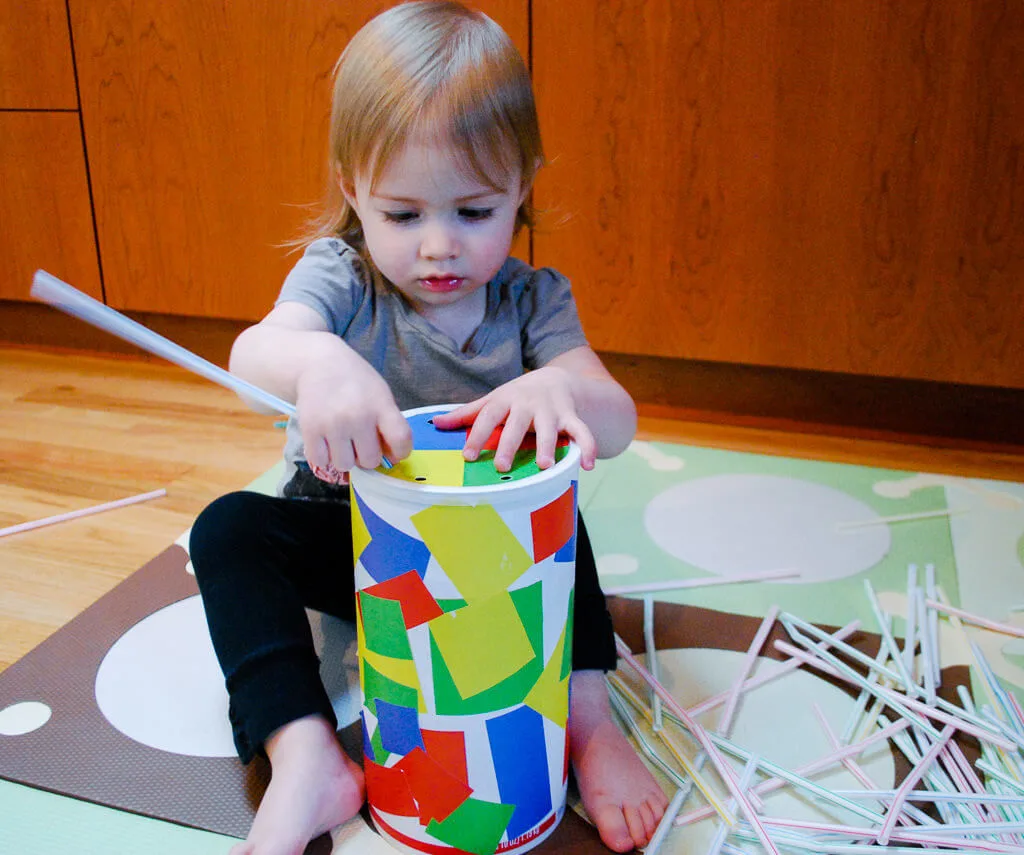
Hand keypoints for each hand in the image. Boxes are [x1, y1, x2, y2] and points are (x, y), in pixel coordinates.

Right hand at [294, 356, 411, 481]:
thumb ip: (388, 423)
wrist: (318, 363)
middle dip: (367, 456)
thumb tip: (391, 457)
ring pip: (345, 465)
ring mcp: (333, 424)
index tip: (394, 451)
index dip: (400, 452)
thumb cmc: (355, 382)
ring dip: (345, 458)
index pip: (401, 440)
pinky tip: (325, 442)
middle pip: (370, 460)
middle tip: (360, 442)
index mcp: (381, 405)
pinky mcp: (310, 429)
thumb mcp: (380, 394)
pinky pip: (320, 461)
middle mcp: (358, 416)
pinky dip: (323, 456)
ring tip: (341, 441)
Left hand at [431, 367, 596, 471]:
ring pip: (550, 429)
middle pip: (517, 424)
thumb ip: (468, 414)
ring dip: (548, 446)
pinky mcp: (572, 416)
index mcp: (505, 400)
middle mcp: (528, 404)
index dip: (477, 435)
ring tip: (544, 466)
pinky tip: (588, 465)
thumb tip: (437, 423)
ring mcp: (552, 410)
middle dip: (510, 444)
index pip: (488, 417)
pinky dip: (588, 446)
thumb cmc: (518, 396)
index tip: (468, 456)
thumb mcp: (494, 400)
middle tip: (502, 466)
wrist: (556, 378)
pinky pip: (582, 431)